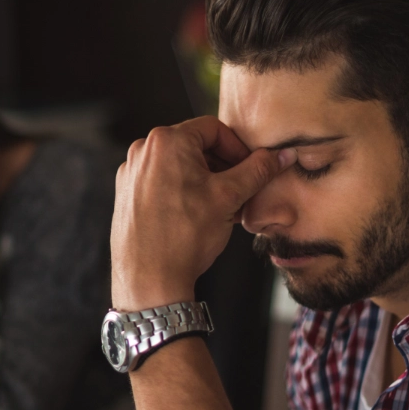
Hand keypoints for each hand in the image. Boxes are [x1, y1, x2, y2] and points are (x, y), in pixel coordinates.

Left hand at [111, 117, 293, 310]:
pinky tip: (198, 216)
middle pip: (195, 147)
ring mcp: (131, 174)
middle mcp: (143, 151)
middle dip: (223, 168)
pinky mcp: (126, 195)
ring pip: (179, 167)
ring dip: (206, 182)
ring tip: (223, 208)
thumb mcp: (229, 197)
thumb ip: (258, 170)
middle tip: (241, 192)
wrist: (148, 280)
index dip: (238, 149)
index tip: (251, 169)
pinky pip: (162, 183)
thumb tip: (282, 155)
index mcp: (166, 141)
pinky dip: (183, 193)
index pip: (214, 129)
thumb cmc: (184, 237)